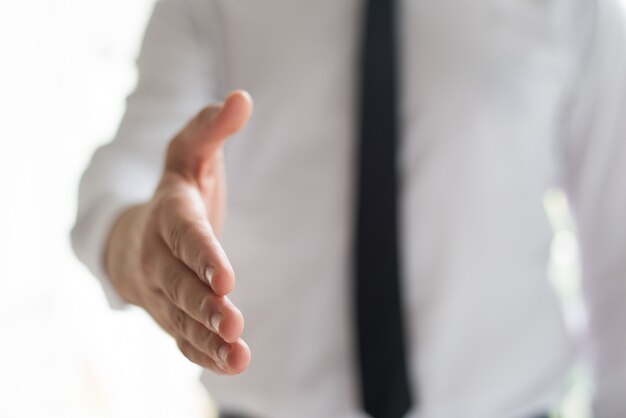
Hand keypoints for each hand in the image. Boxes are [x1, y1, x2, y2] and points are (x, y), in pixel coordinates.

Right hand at [105, 91, 252, 374]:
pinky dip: (203, 352)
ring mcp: (162, 289)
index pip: (185, 235)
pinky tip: (232, 363)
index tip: (226, 277)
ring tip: (238, 354)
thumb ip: (211, 130)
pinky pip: (181, 337)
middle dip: (204, 304)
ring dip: (207, 336)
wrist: (136, 235)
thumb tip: (241, 98)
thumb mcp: (190, 155)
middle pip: (180, 283)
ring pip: (181, 317)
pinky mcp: (169, 313)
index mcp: (169, 214)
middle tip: (232, 321)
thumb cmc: (175, 193)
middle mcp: (160, 256)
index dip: (203, 255)